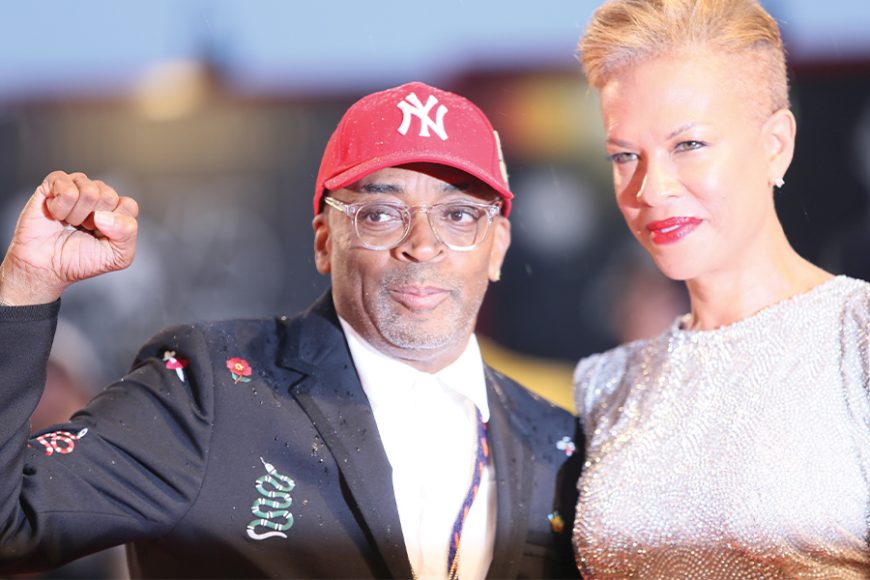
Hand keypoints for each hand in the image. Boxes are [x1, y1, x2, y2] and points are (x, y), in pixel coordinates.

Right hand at [0, 171, 138, 305]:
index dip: (115, 225)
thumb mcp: (119, 256)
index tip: (101, 236)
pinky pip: (67, 189)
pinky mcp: (53, 183)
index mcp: (116, 209)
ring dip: (76, 215)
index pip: (129, 205)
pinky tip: (56, 214)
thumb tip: (104, 215)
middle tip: (83, 229)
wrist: (46, 267)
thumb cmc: (81, 260)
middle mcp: (98, 193)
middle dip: (94, 220)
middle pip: (109, 196)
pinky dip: (60, 208)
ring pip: (90, 191)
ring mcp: (76, 186)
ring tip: (69, 222)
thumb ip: (127, 233)